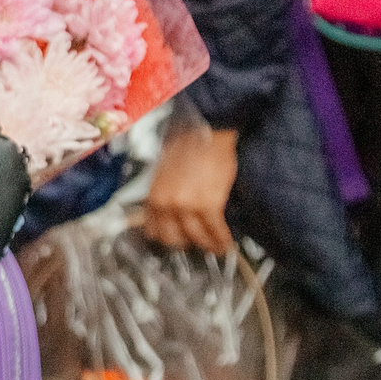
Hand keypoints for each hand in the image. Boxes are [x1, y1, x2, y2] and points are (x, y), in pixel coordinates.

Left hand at [139, 124, 238, 253]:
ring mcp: (187, 206)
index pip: (153, 231)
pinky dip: (222, 240)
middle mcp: (167, 204)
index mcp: (154, 196)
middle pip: (174, 239)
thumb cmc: (188, 146)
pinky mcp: (209, 205)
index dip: (167, 238)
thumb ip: (165, 195)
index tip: (177, 240)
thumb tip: (172, 212)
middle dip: (187, 244)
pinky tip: (226, 242)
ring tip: (216, 247)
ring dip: (208, 245)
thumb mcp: (165, 173)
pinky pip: (216, 231)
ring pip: (197, 238)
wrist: (207, 132)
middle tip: (198, 244)